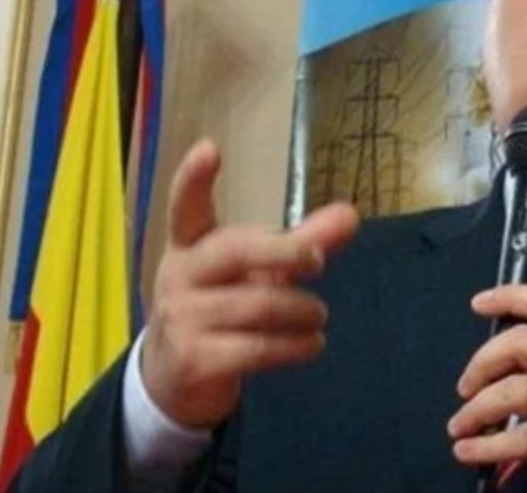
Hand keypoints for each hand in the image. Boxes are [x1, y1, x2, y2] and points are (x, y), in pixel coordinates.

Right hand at [141, 140, 358, 428]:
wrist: (175, 378)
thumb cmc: (222, 308)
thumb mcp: (257, 272)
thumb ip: (303, 242)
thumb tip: (352, 214)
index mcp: (190, 245)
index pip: (186, 207)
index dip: (193, 179)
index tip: (209, 149)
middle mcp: (179, 276)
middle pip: (233, 250)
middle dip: (285, 252)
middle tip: (318, 260)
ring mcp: (182, 319)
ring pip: (256, 304)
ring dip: (301, 311)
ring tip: (319, 315)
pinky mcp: (194, 360)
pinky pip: (255, 349)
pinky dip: (294, 346)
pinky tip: (312, 344)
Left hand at [448, 285, 526, 492]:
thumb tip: (506, 362)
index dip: (511, 297)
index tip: (479, 303)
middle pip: (520, 342)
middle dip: (481, 362)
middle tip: (464, 386)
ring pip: (510, 391)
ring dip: (475, 411)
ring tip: (459, 427)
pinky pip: (515, 436)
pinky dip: (484, 447)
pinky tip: (467, 452)